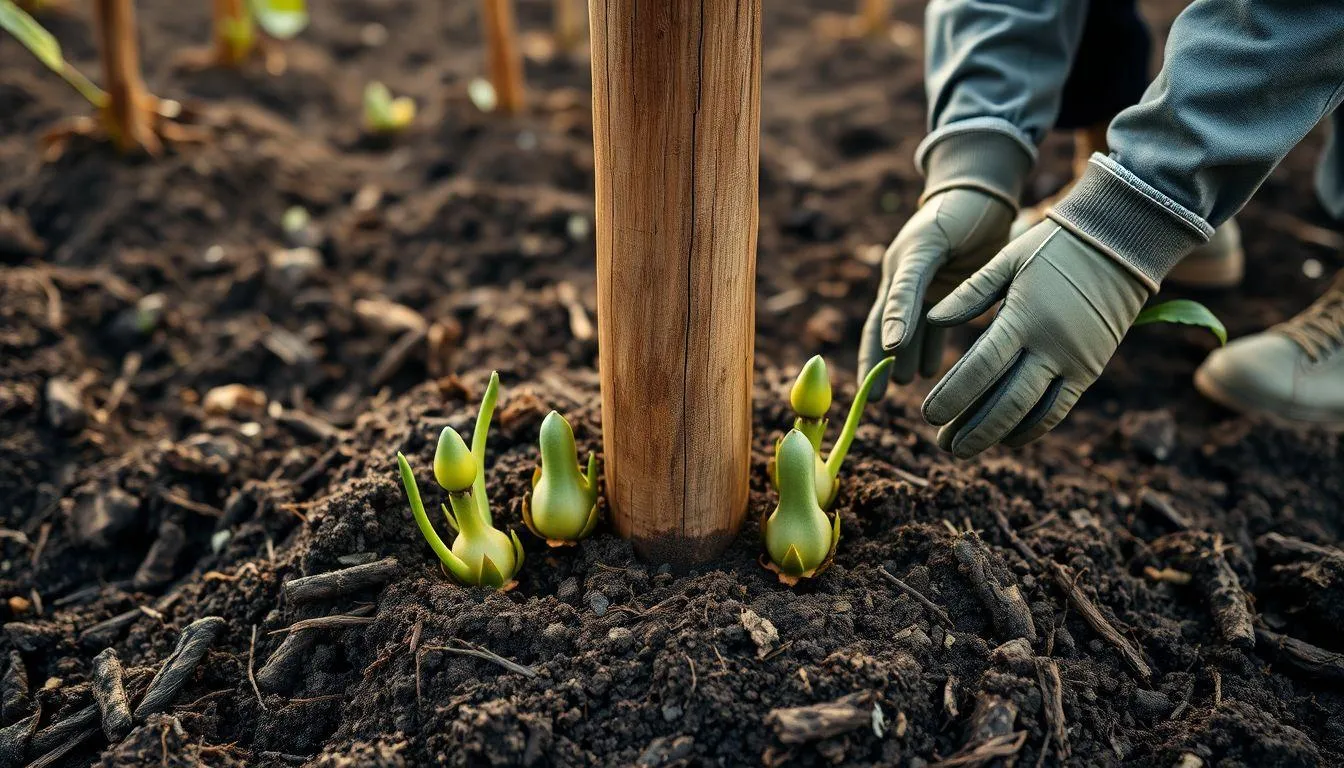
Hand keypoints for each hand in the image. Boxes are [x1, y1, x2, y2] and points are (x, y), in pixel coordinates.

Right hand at [858, 188, 1013, 394]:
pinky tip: (935, 367)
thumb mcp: (926, 248)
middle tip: (874, 400)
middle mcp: (909, 283)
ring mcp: (931, 287)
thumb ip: (908, 292)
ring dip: (909, 359)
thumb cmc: (953, 212)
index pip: (881, 322)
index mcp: (898, 273)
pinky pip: (939, 325)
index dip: (874, 356)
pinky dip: (935, 346)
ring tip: (906, 385)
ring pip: (914, 332)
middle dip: (881, 366)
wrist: (984, 189)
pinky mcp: (953, 288)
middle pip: (889, 333)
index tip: (872, 388)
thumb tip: (891, 340)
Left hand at [921, 220, 1151, 457]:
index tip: (927, 415)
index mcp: (1024, 318)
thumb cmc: (1053, 247)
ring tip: (964, 449)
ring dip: (996, 435)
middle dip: (970, 427)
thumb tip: (932, 319)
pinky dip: (1032, 428)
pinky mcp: (1091, 369)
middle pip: (1005, 401)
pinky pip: (1059, 409)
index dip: (953, 395)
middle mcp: (1051, 346)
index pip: (981, 367)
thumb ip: (969, 293)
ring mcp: (1075, 362)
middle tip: (940, 445)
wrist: (1122, 242)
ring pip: (1032, 412)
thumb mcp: (1007, 260)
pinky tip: (1006, 439)